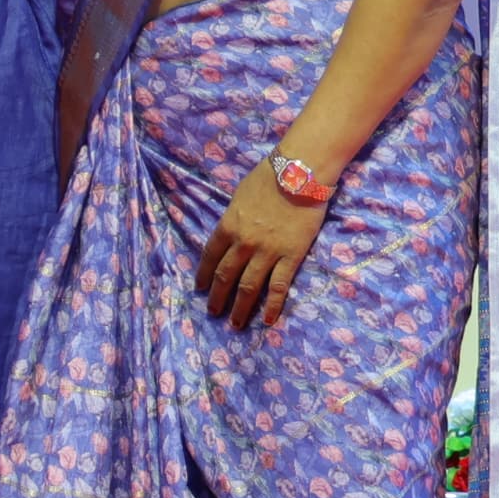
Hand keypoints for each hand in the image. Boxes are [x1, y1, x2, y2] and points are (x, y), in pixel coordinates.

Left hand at [199, 159, 326, 330]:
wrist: (298, 174)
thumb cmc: (268, 178)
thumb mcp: (240, 195)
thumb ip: (234, 217)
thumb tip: (231, 231)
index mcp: (228, 225)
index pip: (210, 256)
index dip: (204, 274)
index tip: (200, 288)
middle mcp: (243, 243)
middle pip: (226, 276)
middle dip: (217, 297)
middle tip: (213, 312)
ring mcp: (267, 252)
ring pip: (249, 286)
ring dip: (240, 307)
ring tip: (235, 323)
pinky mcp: (291, 257)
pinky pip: (279, 286)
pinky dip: (272, 305)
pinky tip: (268, 320)